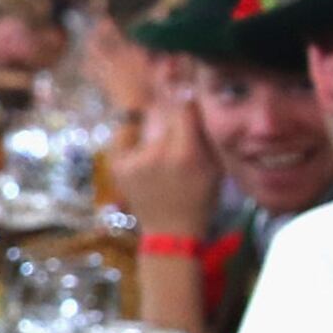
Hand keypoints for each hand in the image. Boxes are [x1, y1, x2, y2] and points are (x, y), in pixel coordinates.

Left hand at [109, 93, 221, 240]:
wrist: (171, 232)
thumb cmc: (200, 199)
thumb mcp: (215, 168)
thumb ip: (205, 135)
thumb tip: (193, 100)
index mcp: (185, 154)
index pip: (184, 109)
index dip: (187, 104)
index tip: (188, 101)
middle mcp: (156, 154)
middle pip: (163, 117)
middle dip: (171, 117)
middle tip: (175, 121)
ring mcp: (133, 160)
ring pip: (145, 127)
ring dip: (154, 130)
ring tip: (162, 146)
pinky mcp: (117, 166)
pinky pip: (124, 137)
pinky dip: (131, 136)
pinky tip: (142, 145)